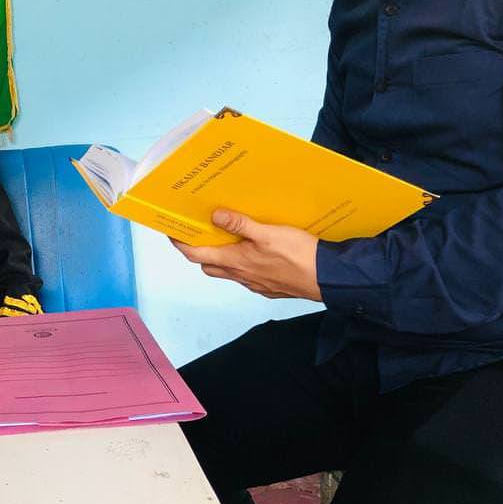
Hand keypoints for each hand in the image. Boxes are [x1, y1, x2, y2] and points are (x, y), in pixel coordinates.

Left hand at [171, 210, 321, 301]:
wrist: (329, 279)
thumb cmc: (299, 256)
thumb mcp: (268, 233)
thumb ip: (240, 225)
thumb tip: (215, 216)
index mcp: (236, 262)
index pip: (197, 255)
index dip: (181, 245)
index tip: (173, 233)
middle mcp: (242, 276)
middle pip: (210, 266)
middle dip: (201, 251)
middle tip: (201, 233)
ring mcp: (256, 284)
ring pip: (230, 272)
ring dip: (224, 258)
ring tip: (229, 239)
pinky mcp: (271, 288)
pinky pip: (249, 277)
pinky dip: (244, 265)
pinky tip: (256, 254)